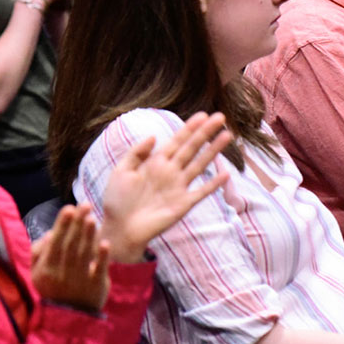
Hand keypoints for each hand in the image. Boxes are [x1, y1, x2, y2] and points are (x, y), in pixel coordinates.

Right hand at [31, 204, 111, 312]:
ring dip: (88, 235)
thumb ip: (39, 252)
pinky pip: (99, 270)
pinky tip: (105, 243)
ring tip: (92, 218)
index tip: (69, 208)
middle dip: (78, 223)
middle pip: (71, 244)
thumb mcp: (37, 274)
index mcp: (47, 268)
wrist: (67, 318)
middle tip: (85, 204)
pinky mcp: (96, 287)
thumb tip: (49, 233)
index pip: (55, 243)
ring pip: (84, 254)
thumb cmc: (52, 289)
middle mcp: (62, 272)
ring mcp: (80, 280)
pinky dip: (102, 257)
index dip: (63, 225)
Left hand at [100, 111, 232, 262]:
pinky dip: (213, 184)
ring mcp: (178, 188)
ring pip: (200, 164)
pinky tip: (225, 174)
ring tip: (227, 135)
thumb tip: (154, 136)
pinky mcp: (183, 204)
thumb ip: (136, 153)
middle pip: (192, 148)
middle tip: (221, 116)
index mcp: (155, 163)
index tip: (203, 114)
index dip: (190, 127)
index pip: (177, 140)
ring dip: (213, 150)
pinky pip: (201, 192)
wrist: (119, 229)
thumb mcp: (121, 171)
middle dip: (206, 132)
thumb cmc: (117, 202)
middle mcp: (170, 172)